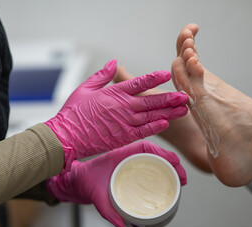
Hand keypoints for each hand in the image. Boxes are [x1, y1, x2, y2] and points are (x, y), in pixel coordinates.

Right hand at [45, 59, 188, 169]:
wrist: (66, 136)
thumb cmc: (73, 112)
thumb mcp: (85, 88)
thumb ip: (102, 76)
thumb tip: (113, 64)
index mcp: (114, 93)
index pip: (139, 83)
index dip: (154, 78)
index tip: (166, 74)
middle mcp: (123, 107)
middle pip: (151, 101)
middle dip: (170, 98)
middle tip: (185, 95)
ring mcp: (124, 123)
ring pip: (151, 116)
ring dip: (168, 112)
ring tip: (183, 109)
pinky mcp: (123, 137)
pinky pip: (143, 131)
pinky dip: (155, 127)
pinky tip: (166, 123)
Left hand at [46, 140, 186, 226]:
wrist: (78, 180)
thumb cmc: (86, 180)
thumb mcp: (94, 194)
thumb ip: (105, 208)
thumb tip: (120, 223)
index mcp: (120, 155)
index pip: (145, 147)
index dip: (162, 152)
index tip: (174, 162)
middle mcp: (128, 157)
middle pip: (155, 154)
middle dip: (171, 163)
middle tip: (182, 178)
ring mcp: (130, 163)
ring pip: (154, 161)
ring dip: (169, 168)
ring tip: (180, 181)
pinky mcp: (131, 171)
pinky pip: (149, 168)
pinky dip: (161, 173)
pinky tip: (168, 183)